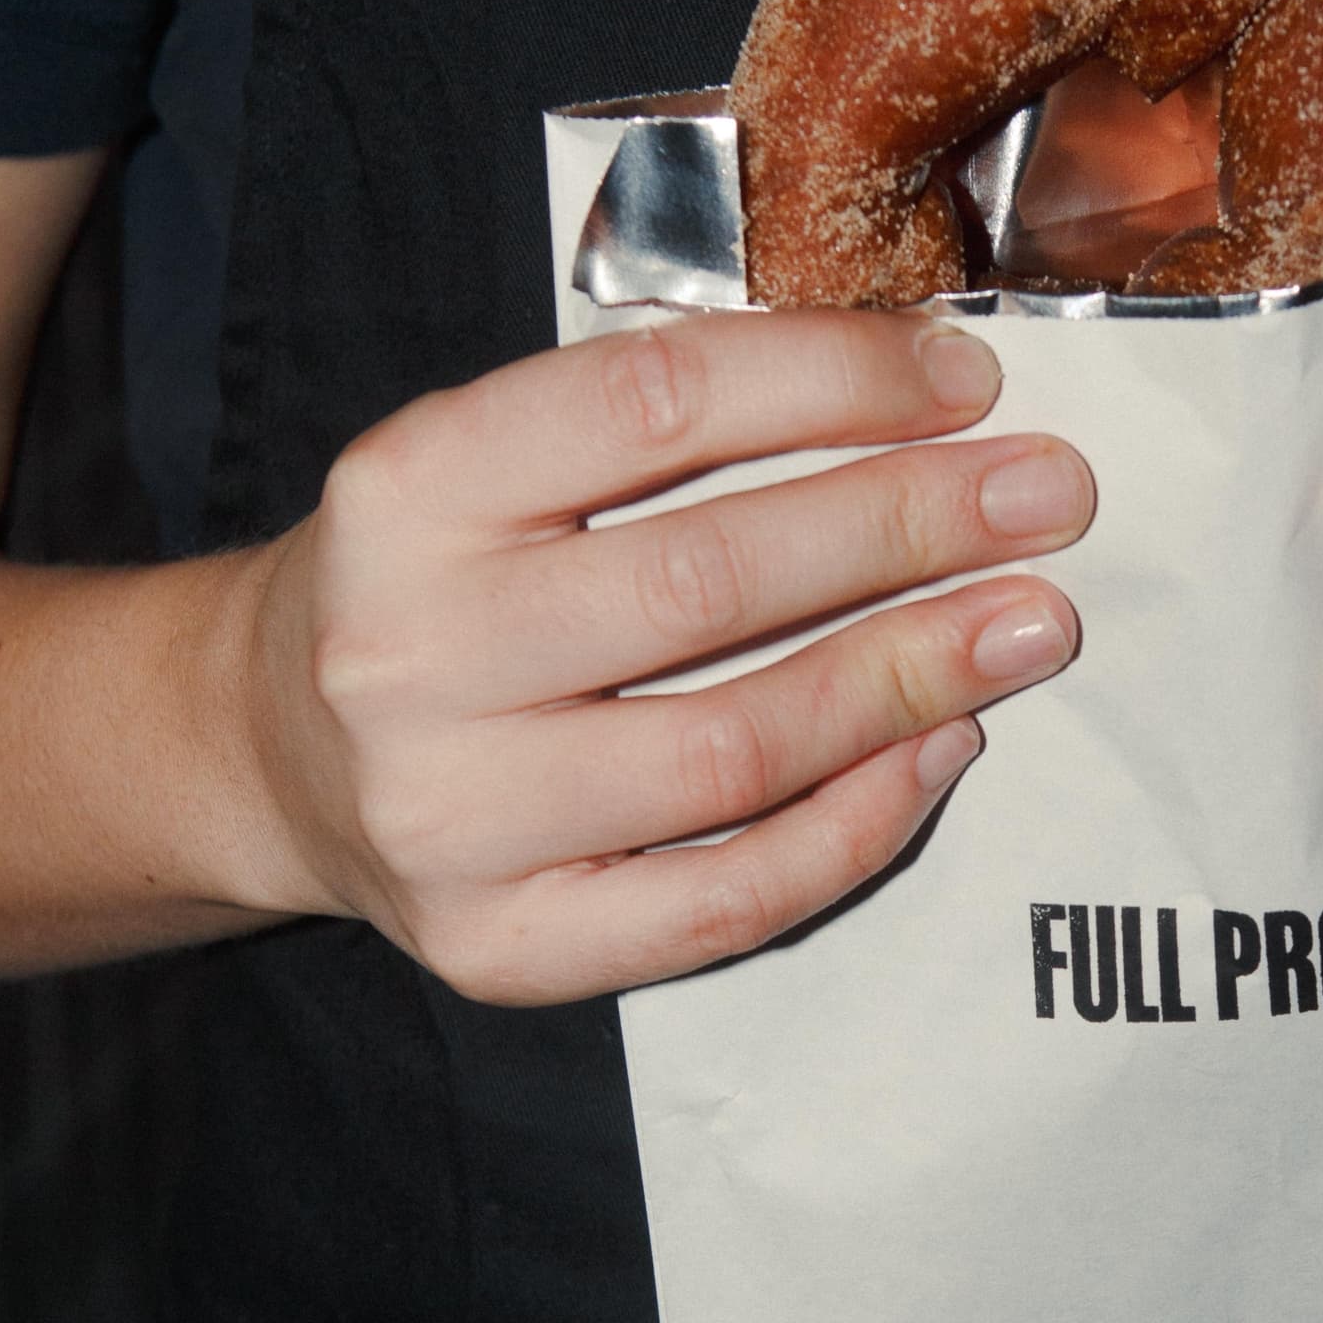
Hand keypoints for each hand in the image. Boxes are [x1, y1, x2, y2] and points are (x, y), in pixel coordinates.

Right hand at [229, 309, 1088, 1002]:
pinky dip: (859, 821)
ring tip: (1028, 621)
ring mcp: (451, 819)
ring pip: (736, 747)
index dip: (833, 381)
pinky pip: (728, 896)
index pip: (653, 404)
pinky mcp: (506, 945)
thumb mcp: (489, 460)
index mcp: (404, 492)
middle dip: (910, 528)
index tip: (966, 378)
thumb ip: (661, 425)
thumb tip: (922, 396)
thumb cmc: (435, 582)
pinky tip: (942, 747)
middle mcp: (409, 655)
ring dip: (911, 675)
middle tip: (1050, 496)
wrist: (272, 754)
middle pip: (712, 582)